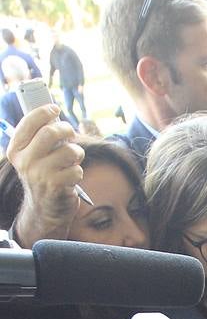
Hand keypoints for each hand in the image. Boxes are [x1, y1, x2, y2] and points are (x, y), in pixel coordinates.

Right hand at [6, 104, 83, 246]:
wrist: (45, 209)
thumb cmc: (44, 177)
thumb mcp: (33, 157)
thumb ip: (39, 139)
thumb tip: (55, 115)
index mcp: (16, 150)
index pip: (29, 123)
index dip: (44, 112)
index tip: (55, 109)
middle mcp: (25, 161)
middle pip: (50, 133)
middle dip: (66, 130)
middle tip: (71, 133)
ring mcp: (40, 174)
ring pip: (68, 151)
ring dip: (77, 153)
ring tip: (73, 159)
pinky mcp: (56, 186)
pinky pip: (76, 170)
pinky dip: (78, 171)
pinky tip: (71, 178)